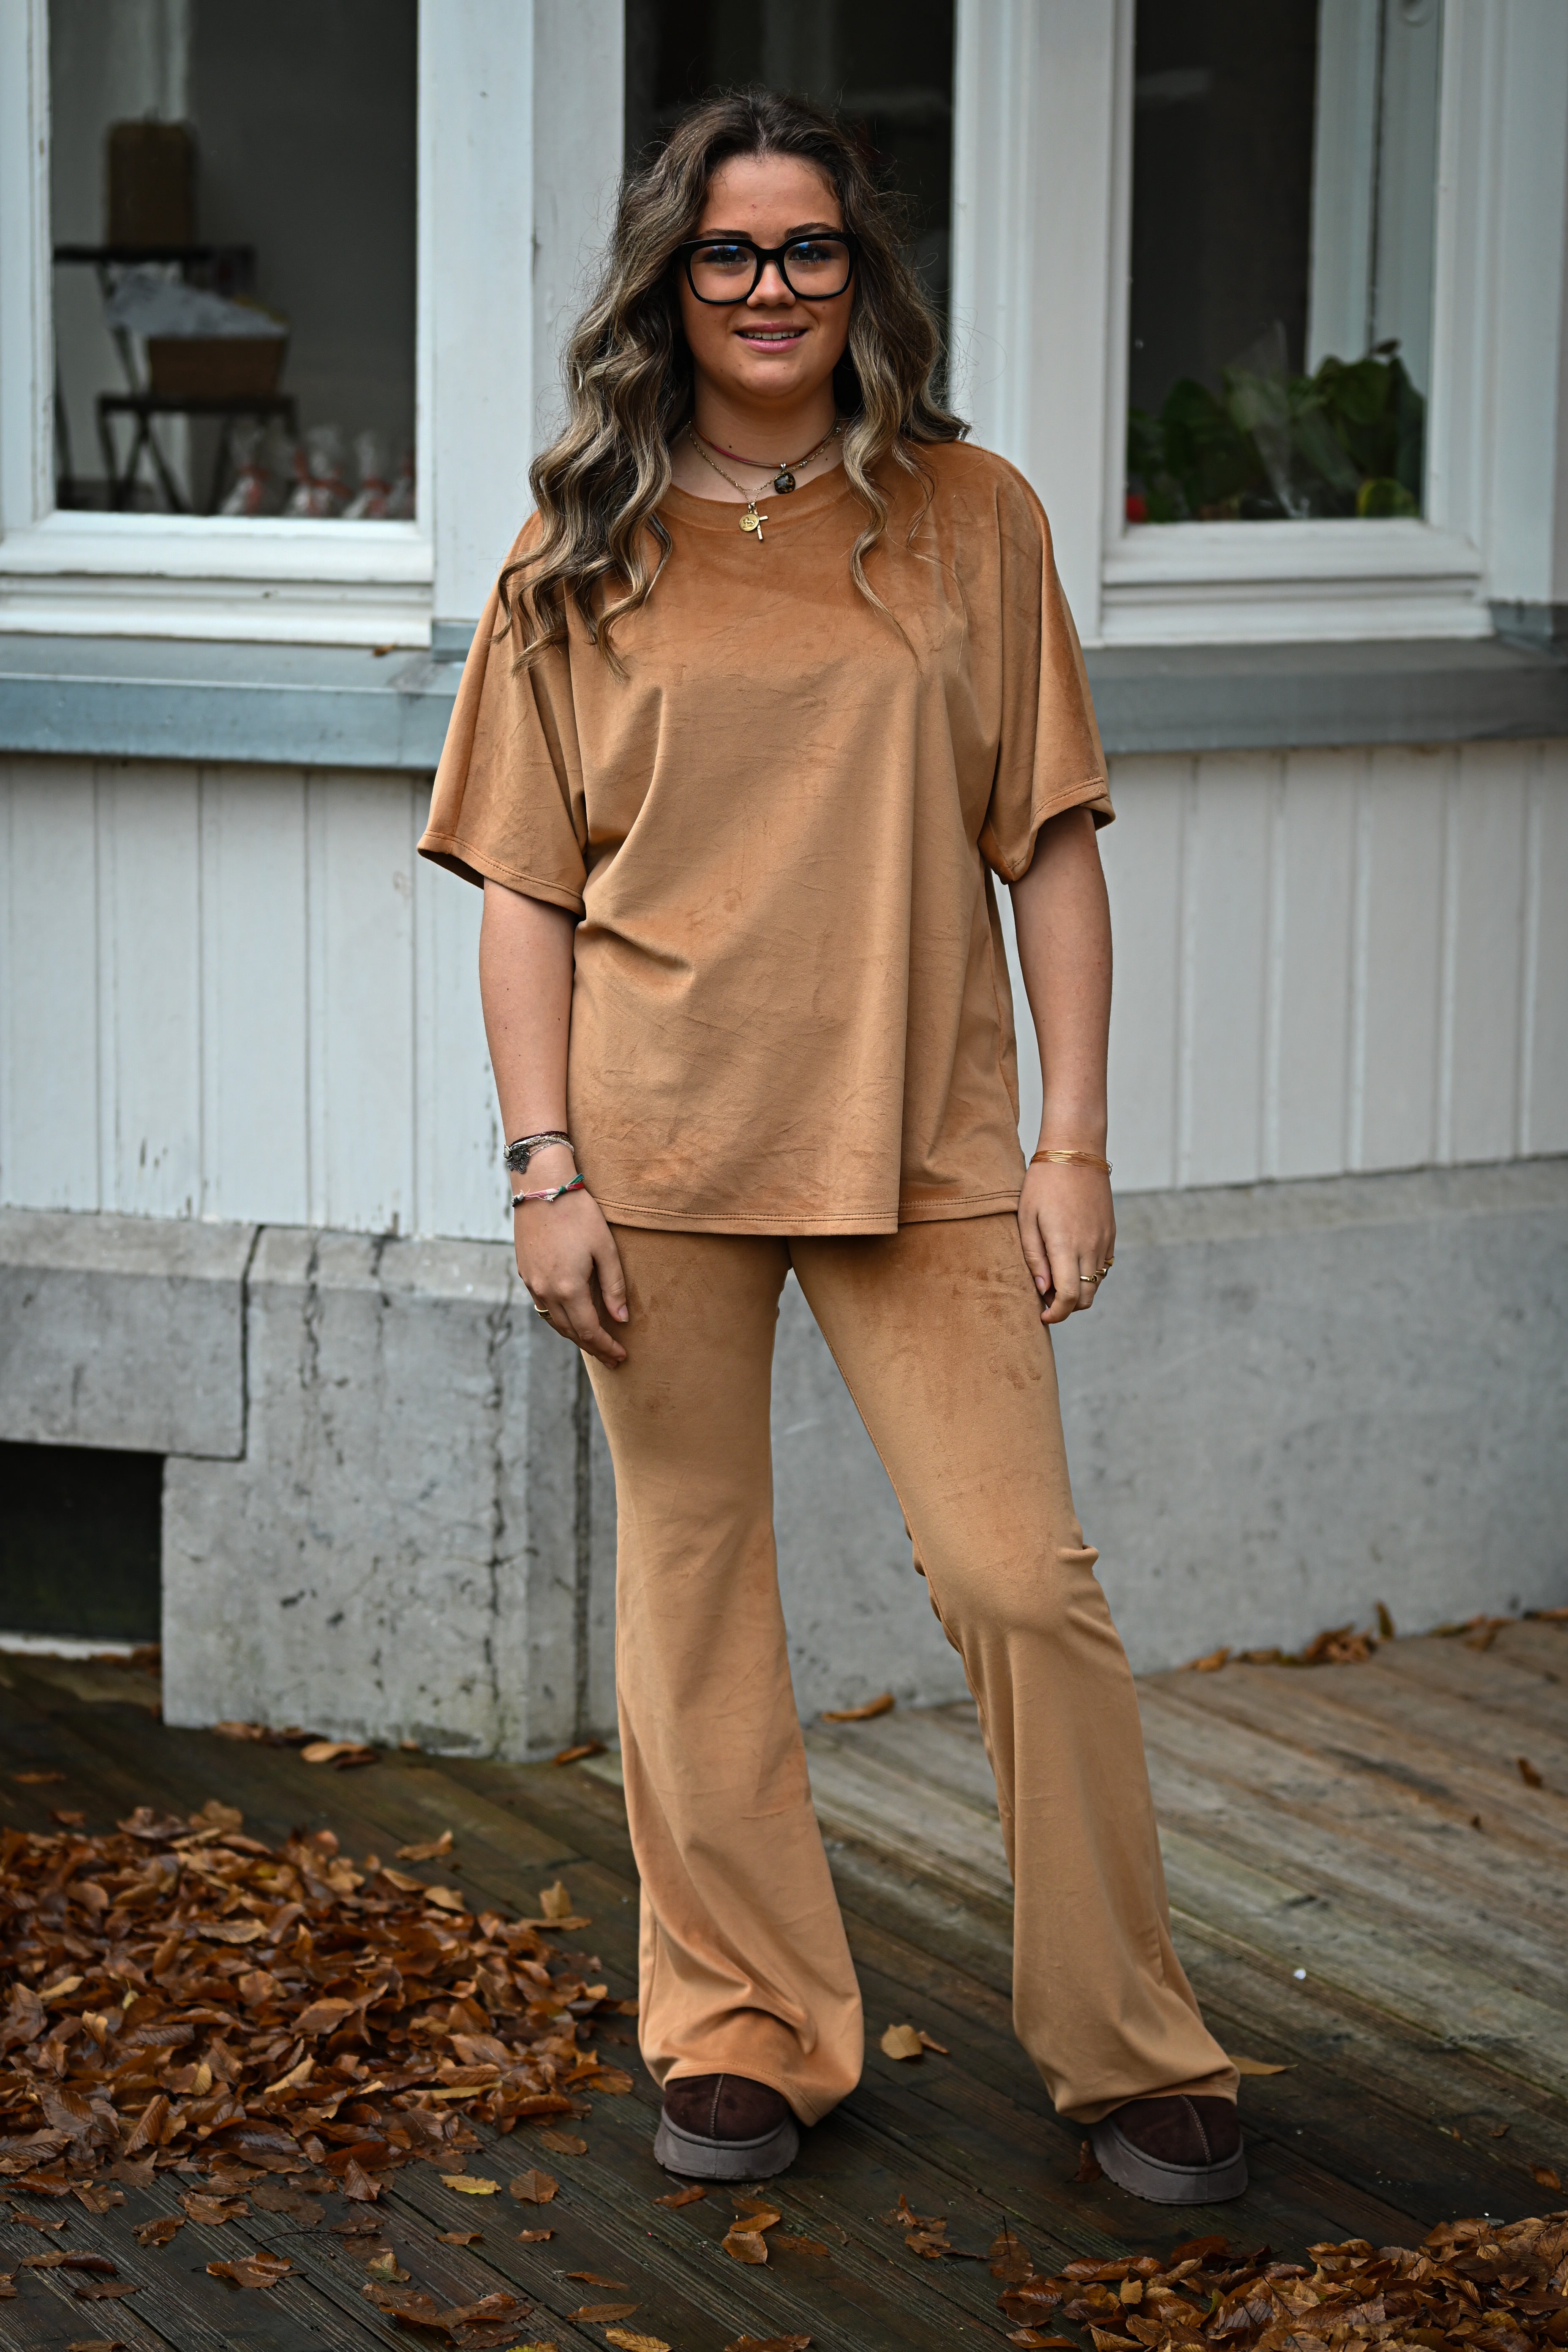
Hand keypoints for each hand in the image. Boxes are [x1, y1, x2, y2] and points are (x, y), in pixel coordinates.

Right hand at [514, 1165, 628, 1365]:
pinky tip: (571, 1316)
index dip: (605, 1347)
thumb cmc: (579, 1214)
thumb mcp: (606, 1249)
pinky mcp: (524, 1272)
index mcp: (569, 1288)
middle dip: (592, 1347)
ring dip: (574, 1335)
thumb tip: (622, 1319)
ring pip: (553, 1321)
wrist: (541, 1188)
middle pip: (570, 1331)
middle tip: (611, 1357)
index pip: (589, 1331)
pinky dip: (559, 1318)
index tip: (621, 1356)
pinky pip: (543, 1306)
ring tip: (593, 1342)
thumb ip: (614, 1287)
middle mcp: (546, 1291)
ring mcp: (532, 1283)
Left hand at [1017, 1161, 1115, 1325]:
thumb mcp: (1027, 1219)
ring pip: (1096, 1283)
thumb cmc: (1043, 1183)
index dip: (1056, 1314)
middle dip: (1066, 1307)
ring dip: (1078, 1291)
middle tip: (1045, 1299)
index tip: (1043, 1316)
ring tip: (1056, 1280)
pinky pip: (1103, 1266)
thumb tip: (1043, 1291)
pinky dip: (1089, 1274)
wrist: (1075, 1151)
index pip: (1069, 1297)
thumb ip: (1034, 1258)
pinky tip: (1071, 1262)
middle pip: (1086, 1297)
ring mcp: (1103, 1240)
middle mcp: (1090, 1246)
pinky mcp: (1110, 1232)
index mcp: (1066, 1245)